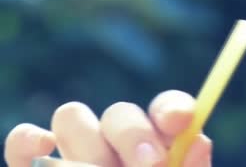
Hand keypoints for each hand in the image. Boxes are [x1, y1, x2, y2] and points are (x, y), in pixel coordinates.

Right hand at [4, 90, 211, 166]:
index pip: (168, 110)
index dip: (173, 108)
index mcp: (160, 150)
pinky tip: (49, 154)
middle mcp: (118, 146)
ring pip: (73, 117)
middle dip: (134, 134)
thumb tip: (198, 141)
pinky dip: (30, 140)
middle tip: (153, 165)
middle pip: (120, 113)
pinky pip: (24, 142)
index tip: (180, 122)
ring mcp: (76, 155)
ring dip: (89, 149)